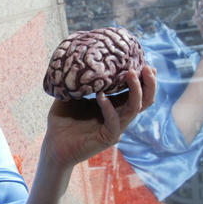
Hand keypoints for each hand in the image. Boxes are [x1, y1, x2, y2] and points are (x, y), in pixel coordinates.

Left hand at [42, 65, 156, 171]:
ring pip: (134, 109)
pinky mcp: (107, 138)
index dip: (143, 79)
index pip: (134, 92)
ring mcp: (115, 128)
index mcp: (113, 106)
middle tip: (147, 67)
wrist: (54, 144)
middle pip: (144, 101)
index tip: (144, 62)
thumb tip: (79, 59)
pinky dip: (108, 107)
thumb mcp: (71, 95)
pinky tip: (100, 96)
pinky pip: (114, 121)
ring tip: (131, 74)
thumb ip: (79, 80)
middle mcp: (118, 117)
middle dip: (148, 83)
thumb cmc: (62, 121)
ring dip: (135, 91)